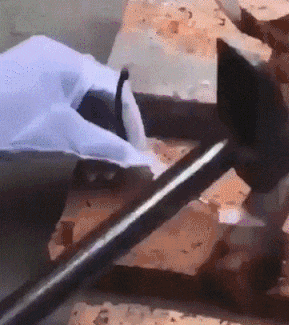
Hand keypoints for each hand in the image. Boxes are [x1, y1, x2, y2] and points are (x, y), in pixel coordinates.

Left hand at [0, 35, 153, 168]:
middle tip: (118, 163)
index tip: (140, 152)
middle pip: (103, 99)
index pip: (118, 89)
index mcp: (70, 62)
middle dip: (113, 135)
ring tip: (98, 168)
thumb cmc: (13, 123)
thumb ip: (107, 147)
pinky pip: (69, 110)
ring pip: (86, 107)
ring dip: (97, 138)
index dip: (133, 123)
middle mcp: (60, 61)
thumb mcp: (64, 136)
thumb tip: (144, 164)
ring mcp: (43, 75)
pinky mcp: (32, 90)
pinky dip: (79, 134)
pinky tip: (79, 158)